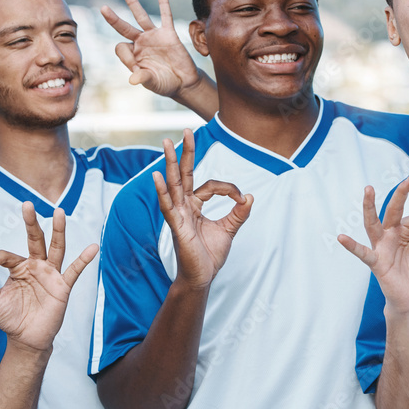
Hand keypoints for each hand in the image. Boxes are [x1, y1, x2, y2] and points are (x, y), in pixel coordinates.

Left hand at [0, 202, 98, 351]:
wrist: (26, 339)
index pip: (6, 255)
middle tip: (27, 204)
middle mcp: (36, 266)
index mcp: (19, 267)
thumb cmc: (10, 318)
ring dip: (58, 231)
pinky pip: (75, 271)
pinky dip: (84, 259)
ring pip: (55, 248)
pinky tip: (92, 247)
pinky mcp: (62, 287)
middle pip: (35, 239)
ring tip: (60, 212)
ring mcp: (50, 275)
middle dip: (31, 223)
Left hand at [101, 0, 202, 97]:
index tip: (136, 70)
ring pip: (140, 16)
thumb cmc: (165, 84)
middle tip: (103, 8)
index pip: (121, 48)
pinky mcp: (168, 33)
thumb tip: (132, 79)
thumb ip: (143, 78)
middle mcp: (140, 43)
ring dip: (132, 2)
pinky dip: (163, 3)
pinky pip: (166, 15)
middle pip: (123, 27)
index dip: (126, 57)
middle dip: (113, 19)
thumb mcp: (153, 83)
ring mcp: (154, 36)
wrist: (184, 82)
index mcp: (133, 55)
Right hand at [155, 129, 252, 288]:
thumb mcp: (229, 230)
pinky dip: (162, 192)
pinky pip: (168, 206)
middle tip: (186, 131)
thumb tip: (250, 196)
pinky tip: (157, 177)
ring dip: (171, 163)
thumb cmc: (210, 255)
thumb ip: (239, 213)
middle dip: (185, 153)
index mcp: (195, 205)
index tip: (242, 199)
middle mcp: (184, 206)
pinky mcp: (176, 226)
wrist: (202, 277)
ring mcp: (178, 215)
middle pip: (184, 174)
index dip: (230, 189)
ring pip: (174, 184)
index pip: (211, 185)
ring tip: (167, 143)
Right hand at [338, 176, 408, 315]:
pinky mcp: (377, 262)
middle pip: (395, 209)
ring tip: (368, 190)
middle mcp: (391, 234)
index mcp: (405, 230)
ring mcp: (381, 246)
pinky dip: (352, 246)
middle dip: (402, 193)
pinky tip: (342, 238)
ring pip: (373, 223)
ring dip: (370, 206)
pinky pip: (363, 253)